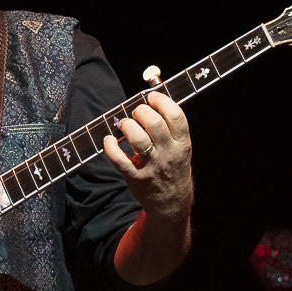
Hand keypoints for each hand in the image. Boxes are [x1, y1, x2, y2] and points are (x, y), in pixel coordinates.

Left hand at [102, 89, 193, 221]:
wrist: (172, 202)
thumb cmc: (173, 167)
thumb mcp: (179, 146)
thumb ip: (169, 123)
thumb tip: (154, 88)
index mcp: (182, 143)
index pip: (175, 115)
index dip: (161, 101)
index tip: (151, 97)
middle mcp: (169, 154)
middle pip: (154, 124)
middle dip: (140, 112)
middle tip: (136, 113)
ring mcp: (153, 167)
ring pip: (138, 139)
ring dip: (126, 126)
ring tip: (124, 125)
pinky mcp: (137, 179)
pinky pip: (120, 160)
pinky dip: (110, 148)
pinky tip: (109, 140)